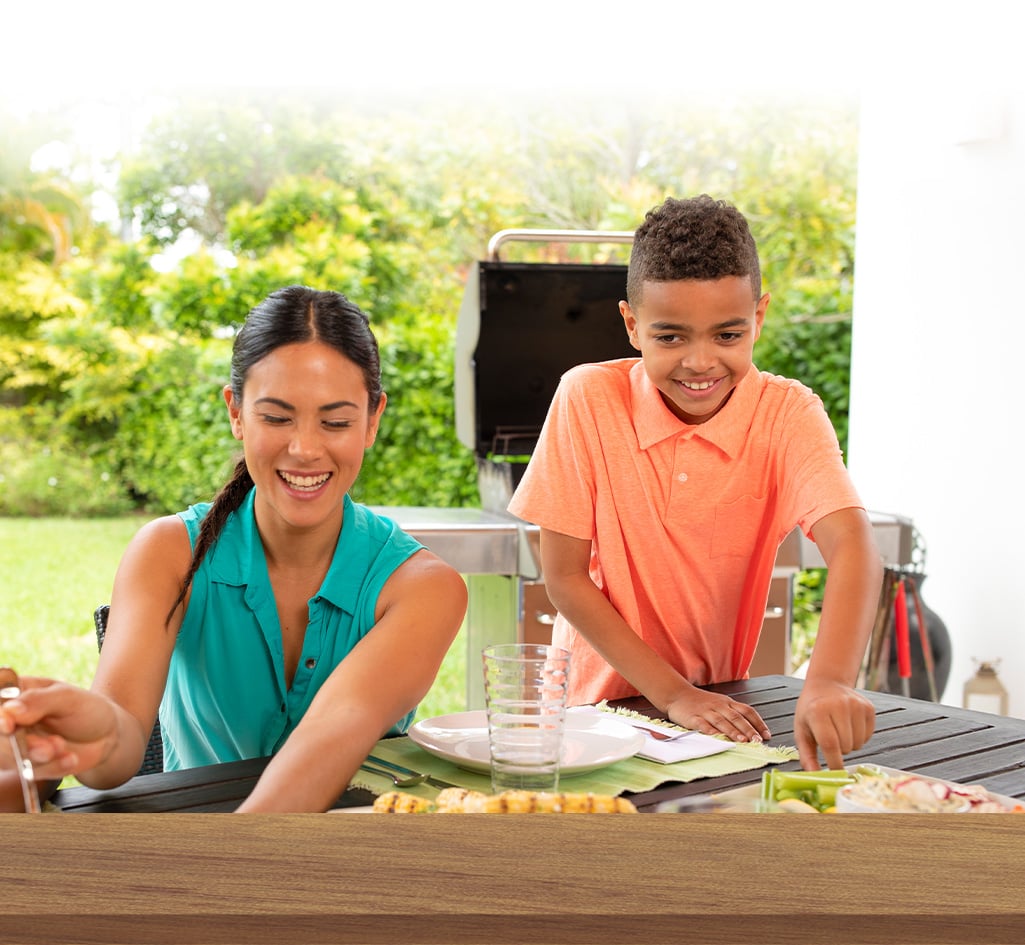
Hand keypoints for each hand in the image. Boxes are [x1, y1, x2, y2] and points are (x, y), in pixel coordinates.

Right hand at [0, 676, 118, 780]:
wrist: (106, 735)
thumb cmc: (86, 708)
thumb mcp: (68, 698)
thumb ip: (39, 701)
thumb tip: (10, 710)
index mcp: (16, 694)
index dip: (0, 717)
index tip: (8, 724)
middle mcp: (10, 720)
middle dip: (20, 744)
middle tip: (48, 746)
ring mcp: (16, 744)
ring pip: (9, 758)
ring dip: (36, 757)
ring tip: (61, 748)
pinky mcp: (27, 765)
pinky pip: (29, 772)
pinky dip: (51, 768)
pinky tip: (69, 759)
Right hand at [666, 688, 770, 742]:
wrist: (677, 694)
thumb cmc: (701, 702)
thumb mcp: (720, 703)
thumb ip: (734, 714)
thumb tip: (753, 731)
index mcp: (727, 702)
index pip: (747, 711)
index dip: (758, 723)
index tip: (766, 735)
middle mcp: (719, 705)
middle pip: (736, 717)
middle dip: (748, 729)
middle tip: (757, 740)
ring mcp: (706, 711)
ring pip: (721, 721)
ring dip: (733, 731)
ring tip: (742, 741)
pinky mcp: (693, 717)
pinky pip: (703, 724)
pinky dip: (710, 731)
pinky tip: (717, 738)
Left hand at [793, 678, 874, 769]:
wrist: (826, 685)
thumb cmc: (811, 710)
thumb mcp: (802, 730)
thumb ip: (807, 755)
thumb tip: (814, 775)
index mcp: (818, 711)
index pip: (830, 744)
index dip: (834, 762)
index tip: (833, 772)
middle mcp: (838, 706)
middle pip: (846, 747)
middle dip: (839, 751)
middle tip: (830, 738)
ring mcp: (856, 705)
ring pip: (858, 744)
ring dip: (849, 744)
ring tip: (839, 731)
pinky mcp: (868, 708)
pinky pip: (868, 736)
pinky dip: (859, 737)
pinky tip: (849, 726)